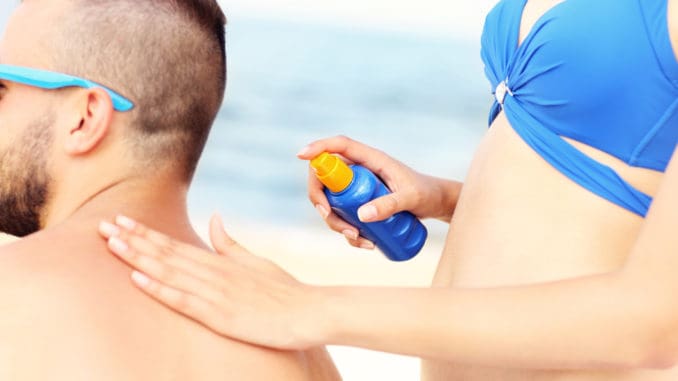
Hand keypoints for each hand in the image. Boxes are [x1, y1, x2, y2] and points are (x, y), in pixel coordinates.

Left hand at [97, 214, 326, 349]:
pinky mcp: (221, 316)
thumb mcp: (255, 261)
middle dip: (132, 239)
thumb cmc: (283, 290)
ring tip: (111, 243)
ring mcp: (216, 294)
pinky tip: (139, 278)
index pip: (174, 244)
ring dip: (139, 257)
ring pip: (170, 272)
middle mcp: (214, 273)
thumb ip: (229, 243)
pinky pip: (185, 301)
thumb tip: (214, 217)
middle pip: (166, 253)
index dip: (145, 232)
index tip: (121, 220)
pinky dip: (160, 289)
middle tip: (102, 224)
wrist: (310, 311)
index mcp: (220, 262)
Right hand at [298, 135, 460, 248]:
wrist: (435, 203)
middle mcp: (359, 171)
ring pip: (331, 202)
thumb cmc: (426, 193)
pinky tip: (365, 244)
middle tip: (330, 218)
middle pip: (325, 178)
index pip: (338, 146)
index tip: (300, 156)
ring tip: (359, 240)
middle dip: (321, 200)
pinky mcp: (359, 204)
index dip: (317, 148)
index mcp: (370, 159)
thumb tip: (361, 215)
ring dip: (336, 223)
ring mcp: (357, 188)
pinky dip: (347, 232)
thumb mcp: (411, 199)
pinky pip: (343, 217)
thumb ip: (390, 204)